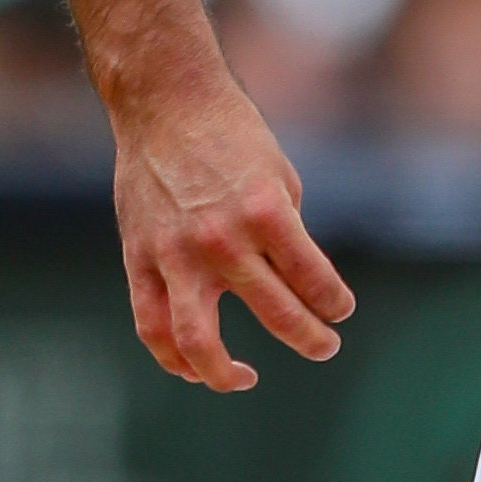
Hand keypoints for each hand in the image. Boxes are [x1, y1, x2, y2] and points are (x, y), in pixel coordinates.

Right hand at [110, 68, 353, 390]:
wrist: (166, 104)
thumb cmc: (233, 136)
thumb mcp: (279, 176)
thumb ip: (285, 235)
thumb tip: (294, 285)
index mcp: (267, 212)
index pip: (313, 279)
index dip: (334, 303)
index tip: (340, 310)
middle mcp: (223, 240)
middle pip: (276, 313)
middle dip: (311, 337)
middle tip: (325, 346)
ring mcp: (177, 254)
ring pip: (199, 341)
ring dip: (227, 373)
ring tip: (247, 378)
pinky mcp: (140, 259)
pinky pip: (152, 325)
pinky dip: (172, 356)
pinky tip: (193, 368)